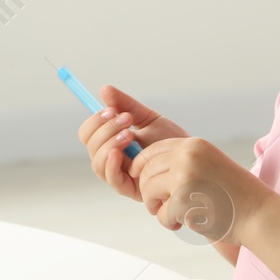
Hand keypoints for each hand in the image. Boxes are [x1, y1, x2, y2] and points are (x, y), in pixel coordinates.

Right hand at [77, 84, 187, 202]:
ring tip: (129, 134)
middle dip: (105, 129)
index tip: (112, 110)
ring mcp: (120, 175)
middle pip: (90, 147)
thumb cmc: (170, 140)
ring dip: (108, 144)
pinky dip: (111, 163)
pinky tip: (121, 152)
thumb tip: (105, 89)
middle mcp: (112, 160)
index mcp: (111, 143)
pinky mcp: (131, 189)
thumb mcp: (147, 118)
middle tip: (126, 120)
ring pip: (97, 163)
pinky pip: (112, 179)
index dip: (95, 121)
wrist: (191, 157)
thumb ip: (126, 104)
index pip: (88, 134)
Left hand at [128, 137, 268, 244]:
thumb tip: (145, 169)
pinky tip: (185, 224)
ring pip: (147, 191)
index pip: (152, 150)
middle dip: (148, 191)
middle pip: (145, 170)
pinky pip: (160, 213)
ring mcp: (184, 177)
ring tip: (173, 215)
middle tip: (160, 205)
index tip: (142, 181)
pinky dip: (169, 222)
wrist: (259, 214)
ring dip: (156, 207)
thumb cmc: (235, 195)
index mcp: (194, 145)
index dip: (141, 167)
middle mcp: (187, 156)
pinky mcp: (182, 201)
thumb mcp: (209, 164)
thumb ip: (183, 162)